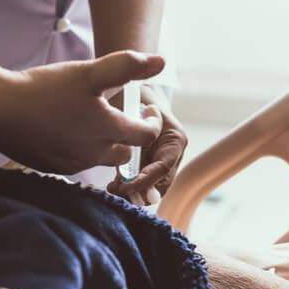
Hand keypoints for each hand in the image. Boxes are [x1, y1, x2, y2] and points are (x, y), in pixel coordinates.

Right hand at [0, 51, 165, 174]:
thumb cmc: (44, 89)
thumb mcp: (89, 72)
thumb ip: (127, 66)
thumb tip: (161, 62)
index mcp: (108, 131)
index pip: (146, 135)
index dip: (151, 121)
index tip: (146, 107)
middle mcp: (93, 154)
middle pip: (124, 152)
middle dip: (127, 136)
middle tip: (117, 114)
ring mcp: (71, 165)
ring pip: (99, 158)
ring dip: (102, 142)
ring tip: (89, 119)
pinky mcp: (51, 168)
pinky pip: (75, 162)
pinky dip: (78, 148)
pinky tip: (65, 129)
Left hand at [107, 86, 188, 202]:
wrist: (132, 95)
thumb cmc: (133, 97)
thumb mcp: (134, 109)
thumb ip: (137, 125)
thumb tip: (136, 139)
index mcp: (175, 139)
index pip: (163, 167)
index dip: (145, 181)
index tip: (125, 186)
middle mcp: (173, 154)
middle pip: (161, 185)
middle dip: (139, 192)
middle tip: (116, 190)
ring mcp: (162, 162)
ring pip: (152, 189)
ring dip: (133, 192)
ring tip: (114, 187)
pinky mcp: (149, 167)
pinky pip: (142, 185)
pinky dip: (129, 188)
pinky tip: (115, 184)